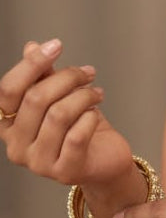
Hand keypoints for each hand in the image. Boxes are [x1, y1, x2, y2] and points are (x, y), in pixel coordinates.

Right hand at [0, 39, 132, 186]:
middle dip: (67, 78)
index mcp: (8, 124)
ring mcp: (38, 163)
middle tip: (88, 73)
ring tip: (97, 94)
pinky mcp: (64, 172)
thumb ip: (43, 76)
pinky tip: (95, 115)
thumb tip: (31, 47)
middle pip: (36, 98)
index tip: (56, 45)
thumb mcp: (60, 97)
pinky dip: (90, 118)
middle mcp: (16, 146)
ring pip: (58, 115)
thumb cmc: (79, 127)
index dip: (31, 64)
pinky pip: (77, 135)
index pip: (8, 90)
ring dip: (83, 97)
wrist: (104, 161)